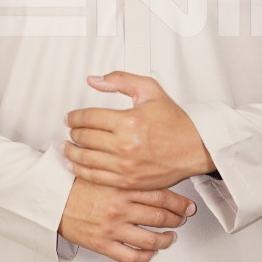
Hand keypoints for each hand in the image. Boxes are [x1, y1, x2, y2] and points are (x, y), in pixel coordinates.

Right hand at [58, 178, 195, 261]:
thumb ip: (126, 176)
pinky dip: (145, 256)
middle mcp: (119, 208)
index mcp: (121, 188)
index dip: (180, 202)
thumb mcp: (103, 173)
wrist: (51, 201)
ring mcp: (112, 228)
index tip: (188, 205)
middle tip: (183, 219)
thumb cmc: (75, 186)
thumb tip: (152, 177)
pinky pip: (131, 256)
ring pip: (150, 239)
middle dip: (177, 219)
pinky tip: (150, 252)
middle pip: (160, 217)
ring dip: (165, 239)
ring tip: (170, 237)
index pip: (161, 195)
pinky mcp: (103, 245)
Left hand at [61, 72, 214, 190]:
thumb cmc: (174, 121)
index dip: (74, 117)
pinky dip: (81, 172)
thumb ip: (120, 80)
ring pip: (86, 160)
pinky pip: (96, 178)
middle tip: (70, 131)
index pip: (88, 118)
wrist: (195, 147)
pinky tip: (75, 166)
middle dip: (73, 133)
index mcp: (129, 121)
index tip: (70, 118)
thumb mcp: (149, 90)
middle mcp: (126, 145)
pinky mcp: (128, 181)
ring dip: (71, 153)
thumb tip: (94, 80)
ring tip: (66, 148)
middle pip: (84, 138)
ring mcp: (126, 166)